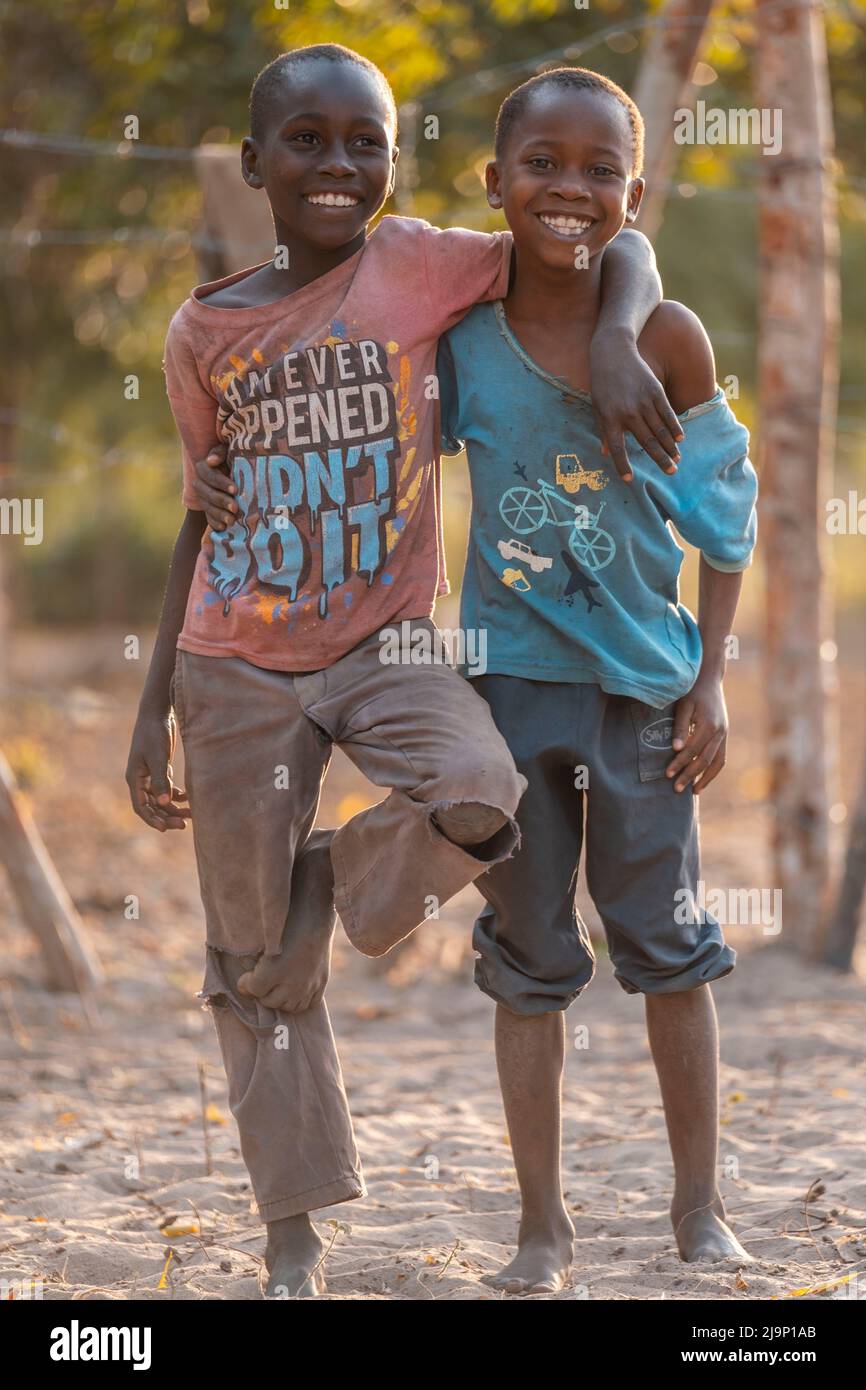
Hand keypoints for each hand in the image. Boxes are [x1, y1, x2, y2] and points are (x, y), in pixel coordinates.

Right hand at [125, 710, 190, 830]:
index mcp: (134, 778)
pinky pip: (167, 789)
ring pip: (161, 799)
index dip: (152, 820)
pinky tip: (189, 799)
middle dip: (166, 817)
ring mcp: (150, 774)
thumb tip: (164, 803)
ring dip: (174, 808)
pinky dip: (177, 796)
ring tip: (191, 815)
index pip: (140, 807)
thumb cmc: (154, 733)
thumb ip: (161, 780)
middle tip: (184, 825)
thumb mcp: (158, 757)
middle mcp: (140, 779)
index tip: (166, 829)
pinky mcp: (160, 768)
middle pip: (152, 806)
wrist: (158, 713)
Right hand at [193, 444, 236, 530]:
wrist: (237, 473)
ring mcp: (202, 498)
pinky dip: (215, 524)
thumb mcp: (228, 453)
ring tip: (232, 520)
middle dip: (221, 501)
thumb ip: (220, 453)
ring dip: (219, 514)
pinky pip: (208, 518)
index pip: (208, 475)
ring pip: (207, 507)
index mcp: (202, 467)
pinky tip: (224, 527)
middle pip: (207, 494)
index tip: (235, 489)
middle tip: (235, 507)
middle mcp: (199, 483)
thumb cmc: (233, 459)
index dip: (220, 482)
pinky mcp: (208, 510)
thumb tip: (210, 461)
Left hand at [236, 927, 333, 1012]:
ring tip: (279, 986)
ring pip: (289, 1007)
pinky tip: (295, 989)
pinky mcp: (321, 983)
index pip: (253, 990)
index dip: (246, 983)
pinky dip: (300, 1000)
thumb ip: (249, 965)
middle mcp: (290, 983)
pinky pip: (308, 1004)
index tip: (247, 975)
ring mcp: (307, 985)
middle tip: (264, 979)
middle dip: (264, 993)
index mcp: (272, 972)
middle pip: (270, 1001)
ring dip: (281, 1000)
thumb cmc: (285, 924)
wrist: (315, 917)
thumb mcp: (263, 941)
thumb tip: (242, 987)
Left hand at [590, 328, 682, 481]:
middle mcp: (628, 413)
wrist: (613, 353)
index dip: (622, 465)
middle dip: (660, 459)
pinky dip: (675, 427)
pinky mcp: (655, 391)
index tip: (629, 479)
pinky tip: (680, 439)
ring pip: (660, 430)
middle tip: (671, 472)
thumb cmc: (602, 384)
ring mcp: (643, 402)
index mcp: (610, 419)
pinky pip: (668, 414)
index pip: (617, 449)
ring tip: (677, 459)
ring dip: (670, 447)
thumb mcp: (597, 407)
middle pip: (647, 442)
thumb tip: (605, 454)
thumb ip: (603, 430)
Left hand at [666, 676, 727, 794]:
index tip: (667, 774)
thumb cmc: (692, 691)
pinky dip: (713, 770)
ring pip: (717, 762)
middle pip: (705, 760)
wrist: (709, 678)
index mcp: (709, 725)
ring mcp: (724, 734)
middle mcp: (720, 732)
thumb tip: (676, 749)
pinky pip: (721, 757)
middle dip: (690, 775)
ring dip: (706, 778)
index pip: (692, 751)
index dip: (679, 764)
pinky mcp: (724, 734)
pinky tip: (703, 778)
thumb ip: (680, 727)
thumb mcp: (683, 706)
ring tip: (694, 791)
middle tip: (676, 789)